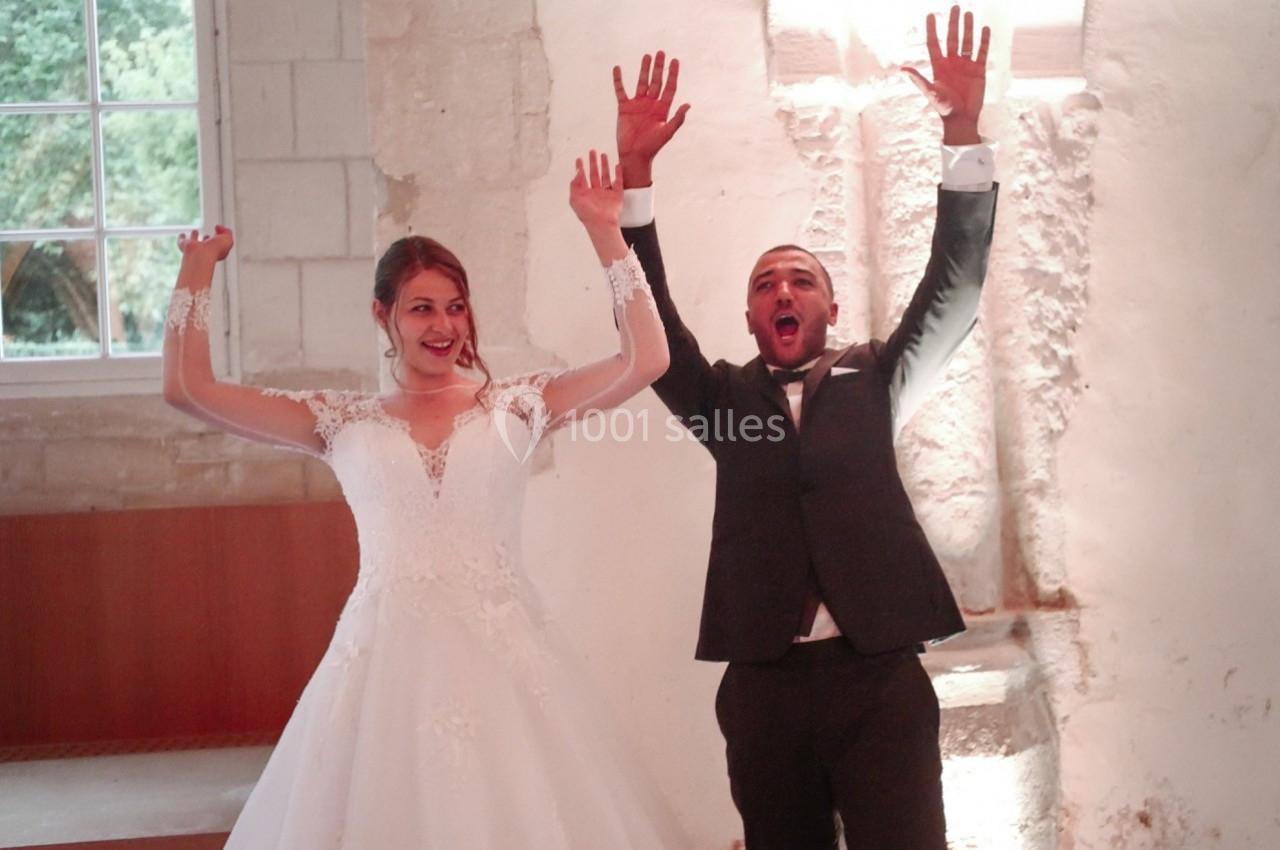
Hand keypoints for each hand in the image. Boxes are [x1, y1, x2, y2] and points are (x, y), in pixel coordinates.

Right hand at [177, 225, 233, 262]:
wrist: (201, 254)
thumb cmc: (216, 249)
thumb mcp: (228, 239)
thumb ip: (226, 232)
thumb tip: (218, 227)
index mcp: (217, 251)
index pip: (219, 244)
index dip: (220, 236)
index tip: (218, 229)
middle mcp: (205, 251)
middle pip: (206, 244)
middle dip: (207, 239)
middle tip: (207, 236)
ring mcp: (195, 249)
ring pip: (195, 242)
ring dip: (194, 236)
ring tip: (195, 231)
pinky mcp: (184, 247)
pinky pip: (182, 242)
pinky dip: (181, 238)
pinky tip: (182, 234)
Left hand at [569, 150, 622, 229]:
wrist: (601, 224)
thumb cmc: (587, 215)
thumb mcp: (574, 199)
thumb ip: (574, 185)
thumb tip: (577, 172)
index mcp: (585, 195)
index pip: (582, 178)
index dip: (580, 168)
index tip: (579, 160)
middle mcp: (596, 193)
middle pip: (594, 174)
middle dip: (592, 163)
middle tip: (592, 152)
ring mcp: (606, 194)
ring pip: (605, 176)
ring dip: (604, 165)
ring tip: (603, 155)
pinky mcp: (617, 196)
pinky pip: (619, 182)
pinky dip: (619, 173)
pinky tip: (617, 165)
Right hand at [613, 51, 689, 186]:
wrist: (635, 155)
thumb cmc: (652, 146)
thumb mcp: (667, 132)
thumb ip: (677, 118)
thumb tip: (688, 105)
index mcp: (662, 108)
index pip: (669, 87)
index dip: (672, 74)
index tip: (675, 60)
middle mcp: (650, 104)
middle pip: (656, 81)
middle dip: (658, 67)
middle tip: (661, 52)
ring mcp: (637, 104)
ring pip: (641, 82)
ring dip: (644, 69)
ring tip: (647, 56)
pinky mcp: (624, 108)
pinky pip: (620, 91)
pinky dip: (618, 80)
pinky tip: (617, 68)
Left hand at [902, 6, 988, 144]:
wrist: (962, 119)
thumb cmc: (944, 108)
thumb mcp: (930, 92)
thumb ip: (918, 79)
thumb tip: (902, 69)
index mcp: (939, 66)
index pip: (934, 43)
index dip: (932, 29)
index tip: (930, 14)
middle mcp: (952, 63)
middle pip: (952, 38)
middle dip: (953, 23)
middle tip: (955, 6)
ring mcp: (965, 65)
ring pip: (967, 42)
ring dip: (968, 28)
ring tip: (969, 13)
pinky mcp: (978, 70)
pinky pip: (981, 52)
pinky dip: (983, 40)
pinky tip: (985, 28)